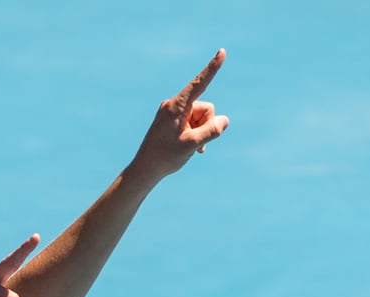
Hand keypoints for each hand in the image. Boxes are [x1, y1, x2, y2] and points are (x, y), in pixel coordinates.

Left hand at [132, 48, 229, 177]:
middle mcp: (173, 106)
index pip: (199, 84)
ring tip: (190, 147)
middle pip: (205, 108)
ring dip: (201, 132)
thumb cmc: (165, 157)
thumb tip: (224, 120)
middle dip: (206, 125)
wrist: (145, 170)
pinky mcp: (173, 121)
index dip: (212, 68)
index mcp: (175, 107)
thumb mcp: (192, 144)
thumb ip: (212, 131)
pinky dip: (196, 135)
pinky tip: (192, 149)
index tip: (221, 52)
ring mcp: (173, 113)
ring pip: (201, 117)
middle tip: (194, 144)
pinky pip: (194, 123)